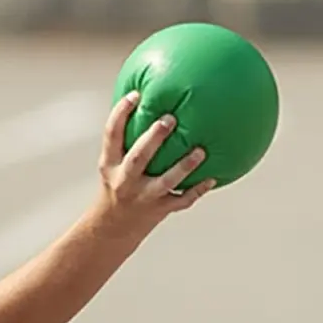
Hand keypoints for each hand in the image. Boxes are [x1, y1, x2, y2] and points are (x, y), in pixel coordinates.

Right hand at [92, 91, 215, 236]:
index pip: (112, 134)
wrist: (112, 227)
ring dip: (183, 166)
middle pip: (138, 157)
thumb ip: (126, 138)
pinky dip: (197, 190)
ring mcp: (143, 197)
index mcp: (110, 163)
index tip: (137, 95)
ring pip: (165, 181)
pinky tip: (213, 178)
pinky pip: (181, 200)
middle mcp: (125, 180)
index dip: (121, 113)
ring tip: (200, 150)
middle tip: (170, 119)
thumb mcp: (112, 163)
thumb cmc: (117, 184)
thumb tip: (147, 102)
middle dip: (153, 139)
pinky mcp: (159, 210)